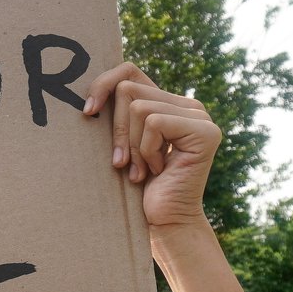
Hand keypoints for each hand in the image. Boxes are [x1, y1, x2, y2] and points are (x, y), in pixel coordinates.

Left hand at [83, 63, 221, 229]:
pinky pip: (154, 123)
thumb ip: (118, 112)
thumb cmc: (137, 186)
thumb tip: (90, 89)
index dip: (103, 84)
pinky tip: (157, 170)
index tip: (87, 112)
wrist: (163, 220)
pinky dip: (146, 150)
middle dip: (117, 130)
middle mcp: (187, 104)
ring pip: (139, 108)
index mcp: (168, 102)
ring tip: (142, 170)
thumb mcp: (121, 142)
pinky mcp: (205, 131)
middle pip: (128, 90)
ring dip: (132, 146)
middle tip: (124, 163)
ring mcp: (200, 115)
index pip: (129, 71)